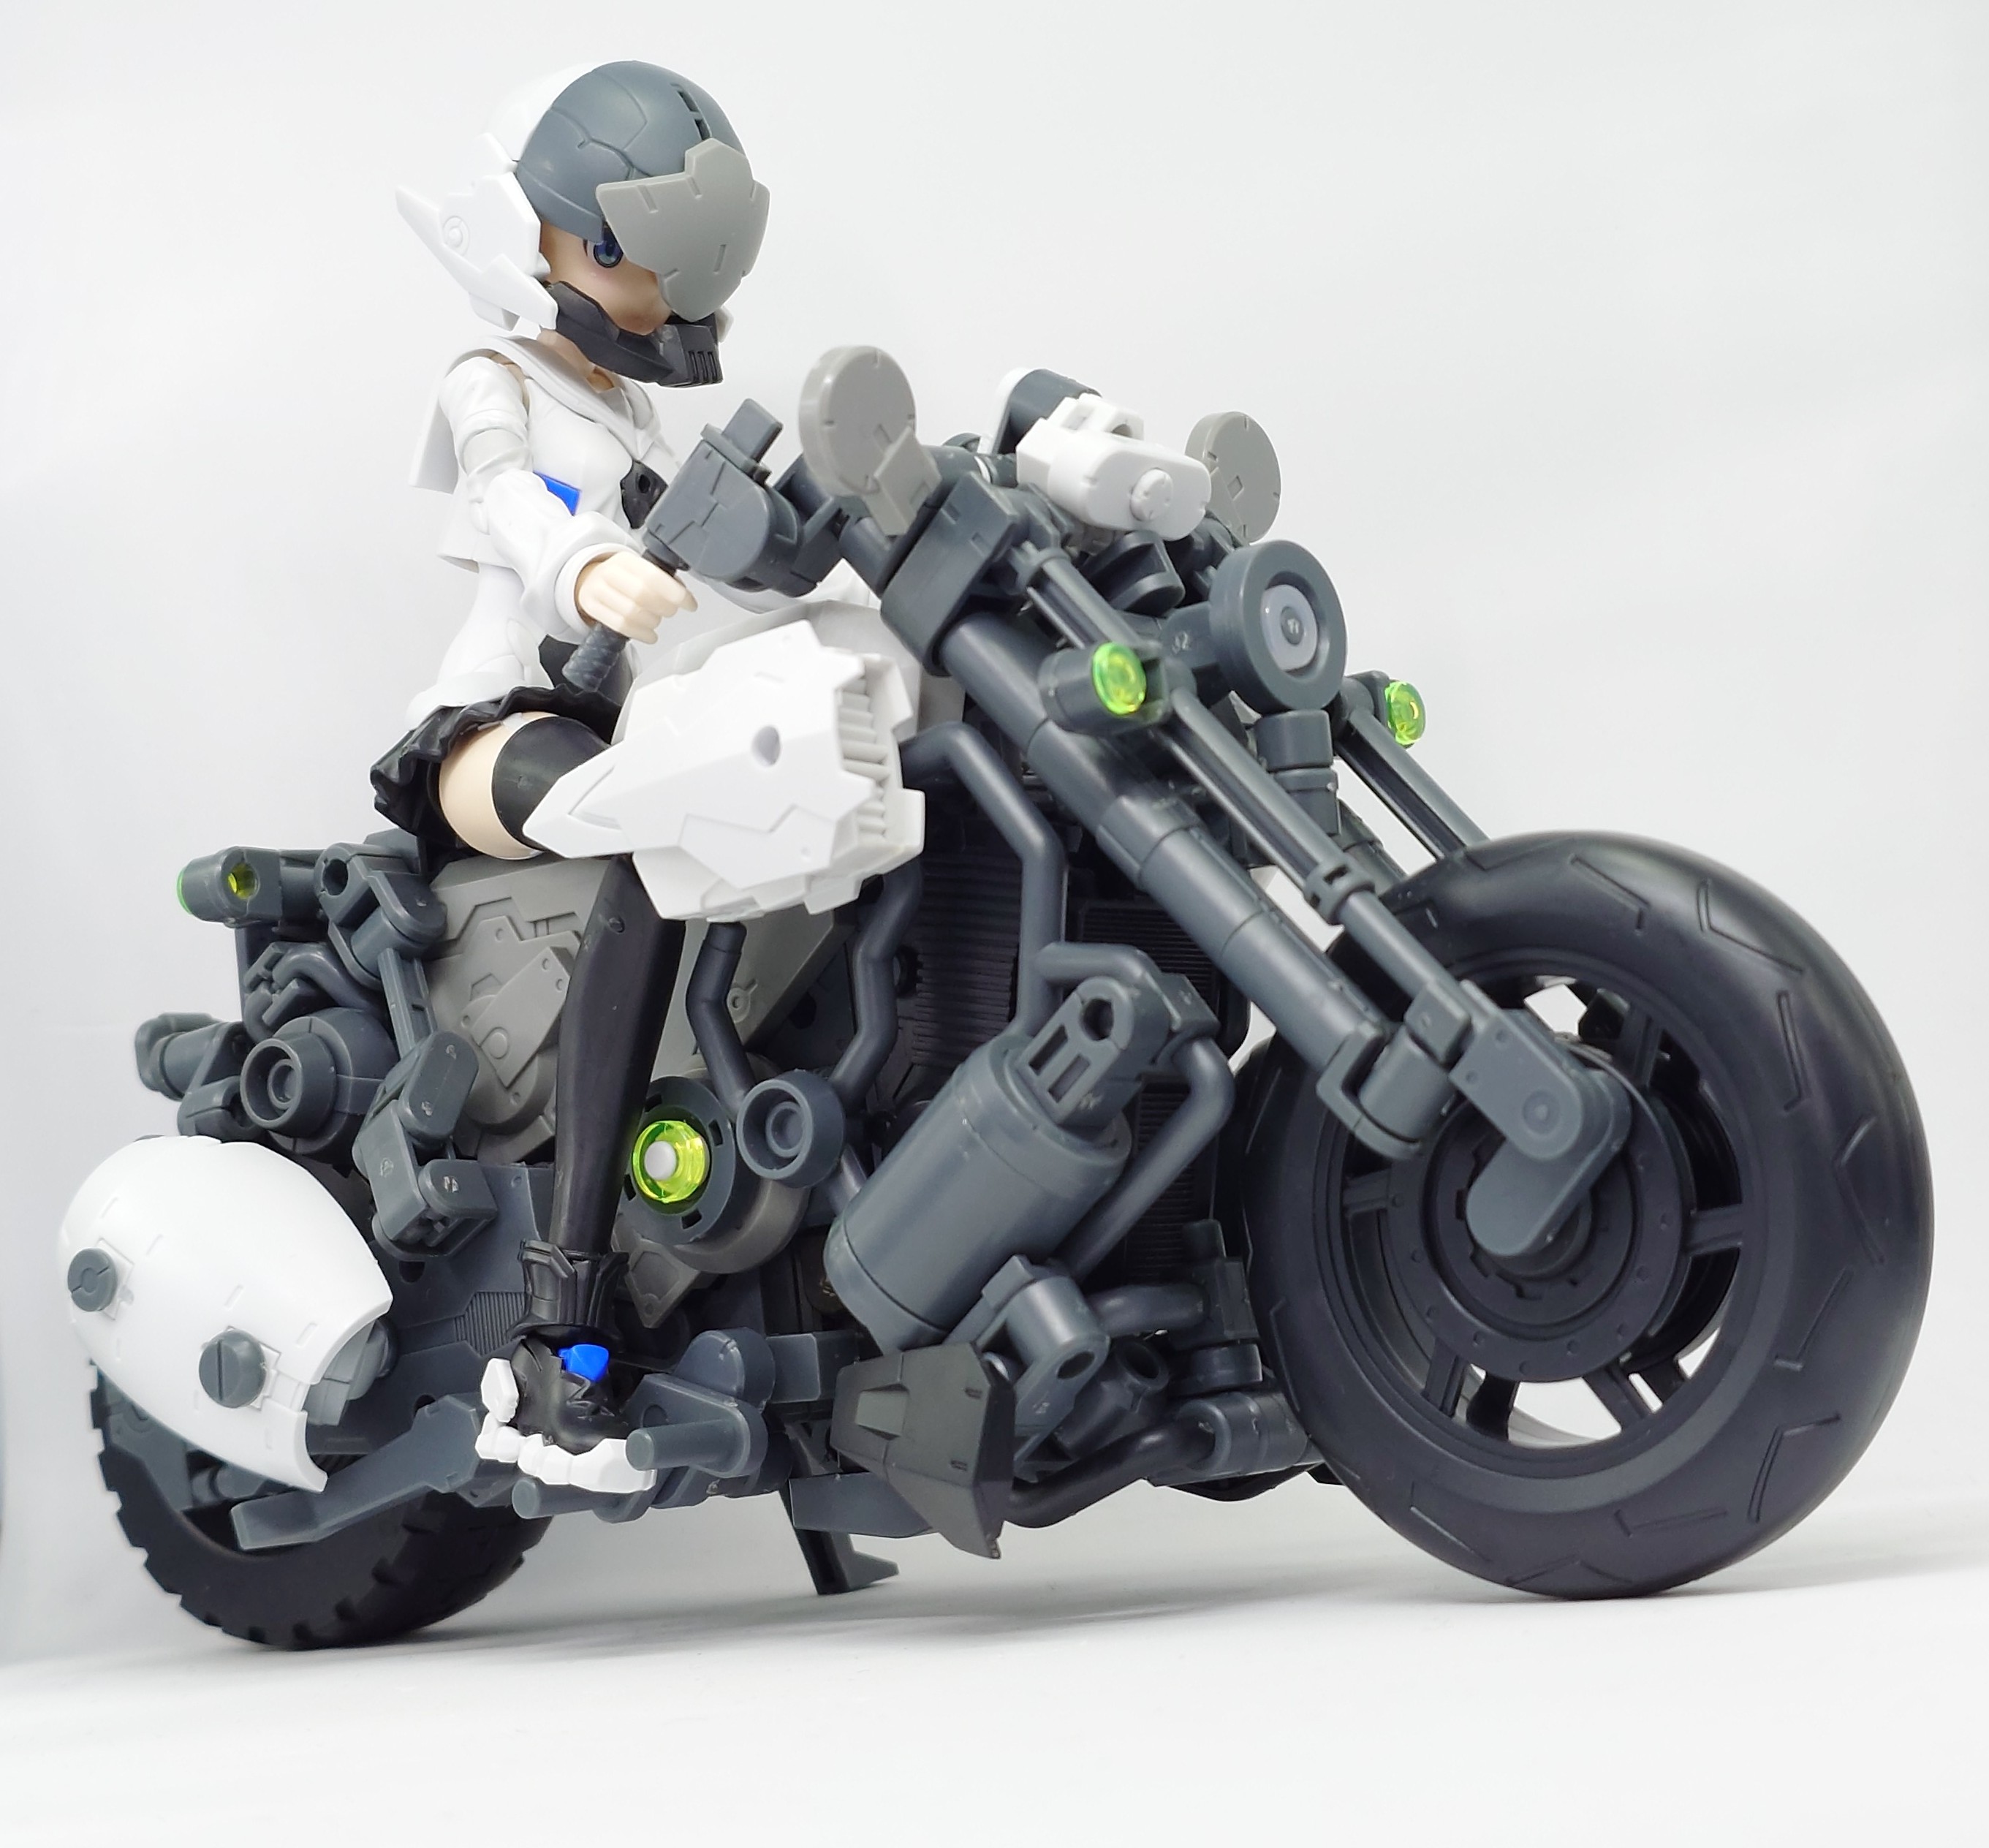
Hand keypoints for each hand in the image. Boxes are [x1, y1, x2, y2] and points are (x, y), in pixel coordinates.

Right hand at [574, 549, 695, 644]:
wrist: (590, 580)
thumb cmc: (623, 578)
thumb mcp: (641, 569)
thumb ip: (663, 580)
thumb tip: (683, 595)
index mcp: (625, 560)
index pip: (653, 576)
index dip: (675, 593)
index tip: (690, 604)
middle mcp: (609, 573)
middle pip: (642, 595)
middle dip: (664, 608)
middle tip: (671, 611)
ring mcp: (597, 591)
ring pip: (631, 613)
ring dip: (652, 621)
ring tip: (656, 620)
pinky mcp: (592, 608)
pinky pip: (620, 626)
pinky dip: (641, 633)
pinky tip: (650, 635)